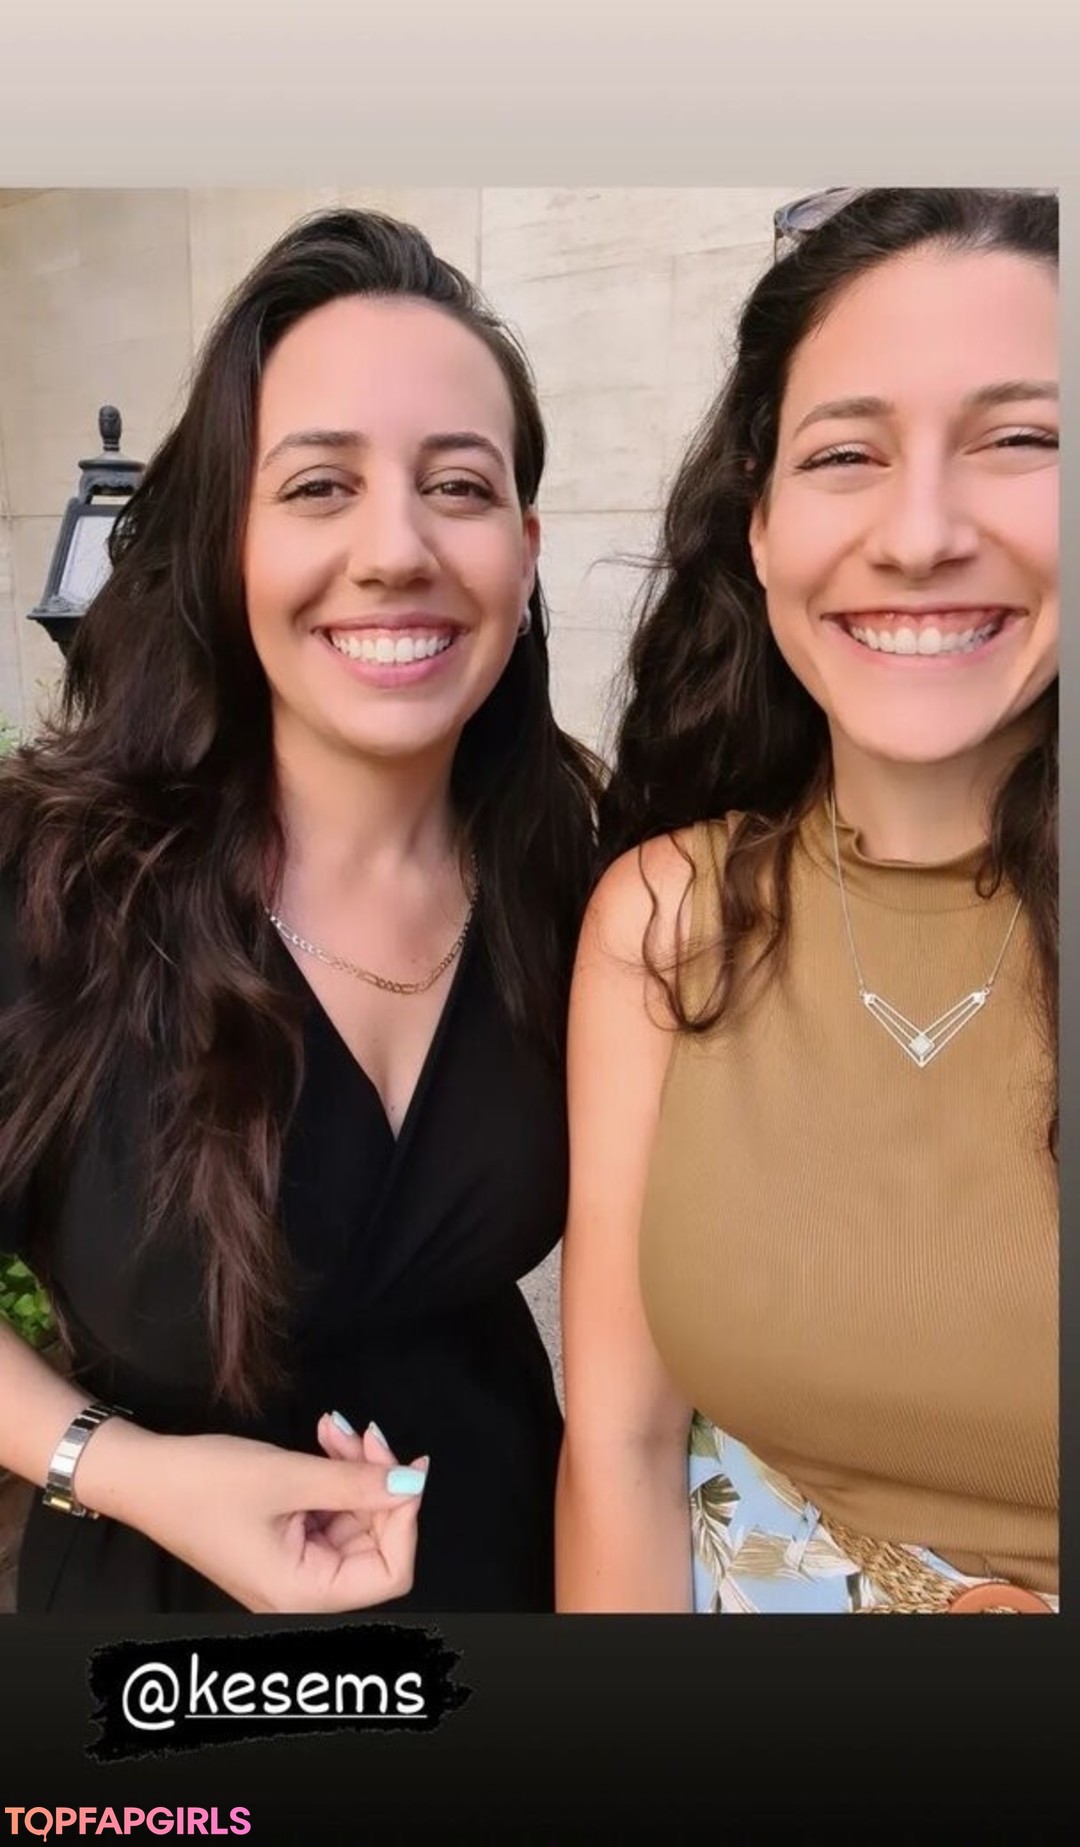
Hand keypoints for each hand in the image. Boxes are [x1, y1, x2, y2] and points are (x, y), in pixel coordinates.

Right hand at [78, 1418, 427, 1613]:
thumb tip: (413, 1483)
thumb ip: (357, 1483)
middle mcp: (301, 1593)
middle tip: (365, 1431)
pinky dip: (333, 1477)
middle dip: (378, 1483)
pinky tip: (325, 1439)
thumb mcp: (289, 1476)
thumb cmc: (205, 1483)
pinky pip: (328, 1514)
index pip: (391, 1572)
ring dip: (354, 1471)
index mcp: (303, 1594)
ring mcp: (292, 1569)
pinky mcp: (283, 1545)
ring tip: (335, 1428)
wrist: (143, 1476)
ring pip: (354, 1522)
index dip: (405, 1519)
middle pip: (375, 1545)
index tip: (405, 1466)